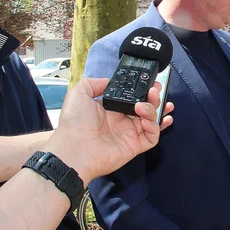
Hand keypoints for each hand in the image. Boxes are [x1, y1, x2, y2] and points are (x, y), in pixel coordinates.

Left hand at [44, 78, 173, 183]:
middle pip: (146, 107)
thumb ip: (93, 83)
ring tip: (145, 106)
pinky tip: (147, 121)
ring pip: (152, 120)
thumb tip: (107, 81)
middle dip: (154, 98)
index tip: (149, 83)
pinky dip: (155, 128)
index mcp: (111, 109)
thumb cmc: (74, 123)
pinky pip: (152, 137)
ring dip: (154, 110)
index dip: (143, 90)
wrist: (75, 148)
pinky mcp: (134, 146)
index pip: (133, 98)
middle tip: (155, 90)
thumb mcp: (79, 93)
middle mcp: (122, 121)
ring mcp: (129, 134)